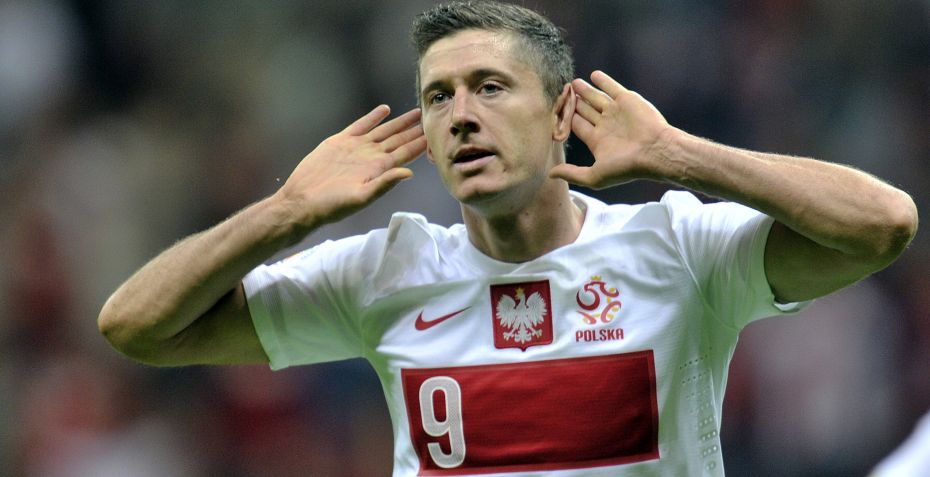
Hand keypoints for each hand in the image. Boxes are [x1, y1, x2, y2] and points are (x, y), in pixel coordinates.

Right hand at [275, 105, 426, 227]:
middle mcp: (371, 157)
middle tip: (430, 119)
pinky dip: (373, 117)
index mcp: (379, 170)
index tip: (434, 135)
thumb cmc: (332, 205)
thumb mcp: (361, 197)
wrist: (303, 199)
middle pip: (398, 140)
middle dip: (414, 131)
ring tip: (415, 113)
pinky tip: (385, 109)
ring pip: (384, 130)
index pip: (405, 154)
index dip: (419, 144)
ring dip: (399, 122)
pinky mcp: (341, 141)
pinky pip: (361, 125)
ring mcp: (357, 148)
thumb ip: (385, 184)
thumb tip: (409, 173)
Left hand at [549, 71, 672, 188]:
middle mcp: (606, 125)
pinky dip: (603, 81)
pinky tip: (592, 75)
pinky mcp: (627, 100)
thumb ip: (572, 173)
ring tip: (573, 83)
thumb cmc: (626, 166)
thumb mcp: (595, 176)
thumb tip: (550, 174)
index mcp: (598, 141)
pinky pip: (612, 87)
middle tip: (561, 93)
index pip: (578, 126)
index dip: (566, 119)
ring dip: (585, 91)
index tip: (553, 111)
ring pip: (596, 98)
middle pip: (585, 111)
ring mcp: (616, 112)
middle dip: (574, 103)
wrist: (655, 151)